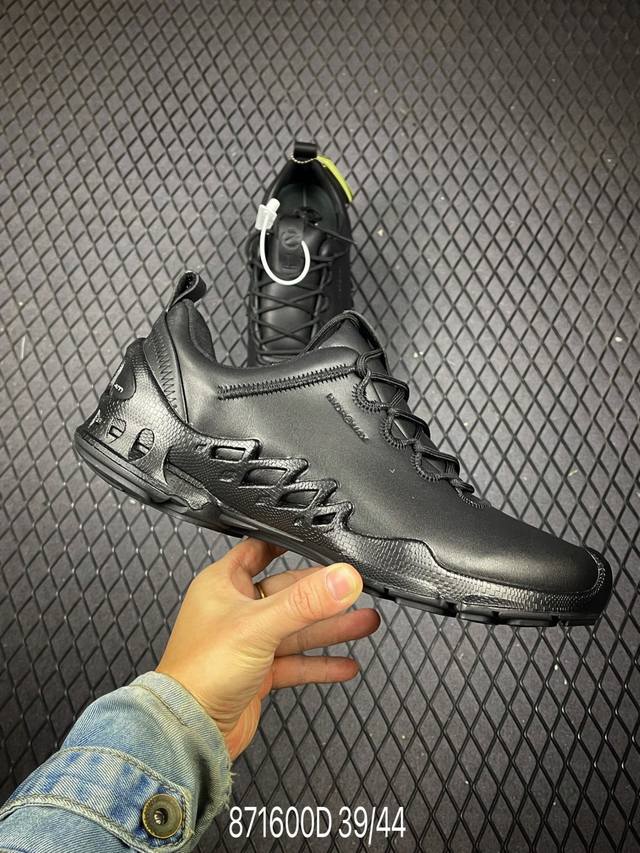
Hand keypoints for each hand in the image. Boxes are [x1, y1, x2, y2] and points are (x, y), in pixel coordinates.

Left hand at [156, 538, 378, 758]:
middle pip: (288, 592)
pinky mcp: (257, 673)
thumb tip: (343, 579)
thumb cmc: (198, 673)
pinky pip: (296, 663)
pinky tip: (345, 664)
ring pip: (296, 629)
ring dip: (330, 628)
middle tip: (357, 589)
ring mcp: (247, 643)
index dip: (286, 543)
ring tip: (365, 623)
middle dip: (325, 594)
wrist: (187, 732)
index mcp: (223, 585)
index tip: (317, 540)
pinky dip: (320, 663)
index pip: (259, 550)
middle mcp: (235, 610)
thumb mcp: (259, 626)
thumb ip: (306, 602)